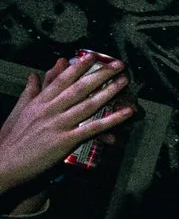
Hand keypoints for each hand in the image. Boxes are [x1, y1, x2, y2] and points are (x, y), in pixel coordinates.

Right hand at [0, 53, 132, 196]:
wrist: (4, 162)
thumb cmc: (10, 139)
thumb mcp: (18, 111)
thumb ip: (29, 93)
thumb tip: (33, 75)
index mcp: (39, 101)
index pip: (61, 79)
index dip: (78, 67)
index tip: (92, 56)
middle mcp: (50, 109)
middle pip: (79, 87)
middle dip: (100, 74)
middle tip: (118, 64)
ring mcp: (58, 123)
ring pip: (88, 104)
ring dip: (109, 91)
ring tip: (124, 81)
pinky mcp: (65, 140)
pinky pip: (93, 128)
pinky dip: (111, 120)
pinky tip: (126, 113)